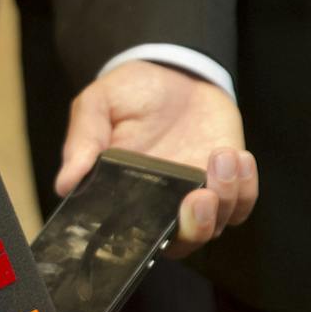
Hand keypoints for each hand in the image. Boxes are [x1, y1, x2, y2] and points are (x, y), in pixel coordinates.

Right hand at [56, 62, 258, 255]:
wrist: (172, 69)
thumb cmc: (130, 91)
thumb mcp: (97, 106)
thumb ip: (83, 141)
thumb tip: (64, 183)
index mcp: (126, 194)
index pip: (134, 237)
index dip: (146, 241)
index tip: (156, 220)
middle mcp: (162, 203)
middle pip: (181, 242)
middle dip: (194, 227)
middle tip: (199, 197)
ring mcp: (197, 193)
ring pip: (217, 225)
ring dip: (226, 198)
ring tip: (222, 156)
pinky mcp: (227, 179)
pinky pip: (243, 202)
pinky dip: (246, 188)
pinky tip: (237, 156)